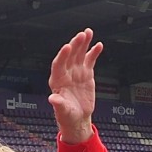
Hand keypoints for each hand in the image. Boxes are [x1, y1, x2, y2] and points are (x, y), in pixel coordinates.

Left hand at [48, 28, 102, 143]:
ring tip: (88, 33)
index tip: (67, 47)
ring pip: (79, 54)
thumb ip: (58, 104)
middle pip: (70, 56)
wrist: (77, 118)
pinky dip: (94, 52)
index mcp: (57, 80)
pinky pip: (90, 60)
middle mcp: (66, 73)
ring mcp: (76, 72)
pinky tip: (99, 45)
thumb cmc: (67, 116)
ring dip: (84, 43)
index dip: (62, 55)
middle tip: (81, 35)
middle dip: (75, 45)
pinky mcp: (86, 73)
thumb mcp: (62, 112)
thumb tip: (52, 98)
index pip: (58, 64)